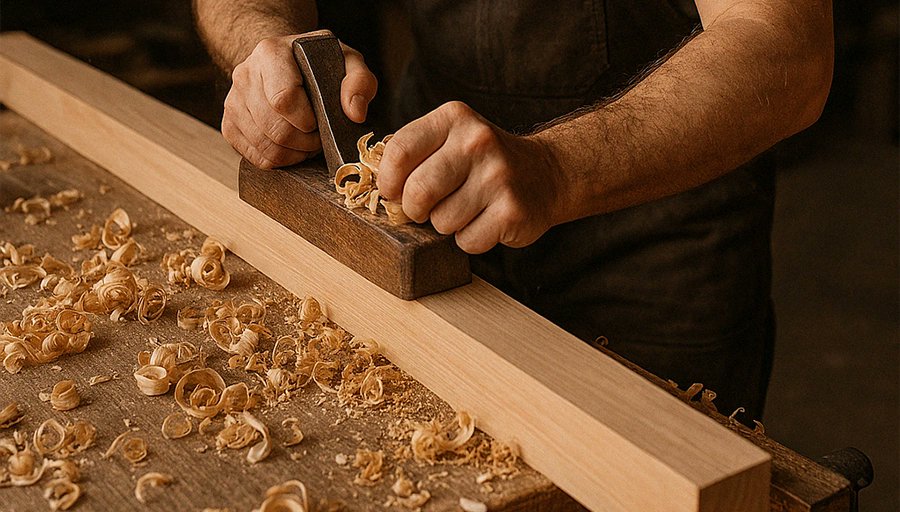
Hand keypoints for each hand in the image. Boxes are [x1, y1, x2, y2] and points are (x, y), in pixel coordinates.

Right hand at [222, 33, 376, 168]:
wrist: (284, 62)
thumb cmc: (317, 64)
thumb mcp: (347, 61)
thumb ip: (359, 82)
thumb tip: (355, 113)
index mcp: (270, 53)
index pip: (283, 99)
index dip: (307, 120)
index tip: (319, 121)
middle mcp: (245, 74)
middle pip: (274, 128)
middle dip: (305, 142)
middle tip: (318, 137)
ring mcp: (233, 101)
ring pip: (265, 146)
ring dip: (294, 154)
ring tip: (307, 142)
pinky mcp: (229, 125)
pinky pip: (254, 157)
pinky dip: (279, 160)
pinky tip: (291, 147)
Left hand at [378, 101, 568, 253]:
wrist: (546, 174)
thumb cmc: (484, 162)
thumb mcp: (451, 139)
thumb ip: (415, 153)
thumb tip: (375, 186)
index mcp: (454, 118)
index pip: (399, 151)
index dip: (388, 181)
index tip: (393, 192)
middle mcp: (478, 141)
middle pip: (418, 191)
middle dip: (415, 209)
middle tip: (426, 209)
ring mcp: (498, 176)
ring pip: (442, 221)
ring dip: (447, 224)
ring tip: (466, 209)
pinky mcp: (512, 211)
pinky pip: (468, 241)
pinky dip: (471, 239)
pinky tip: (485, 221)